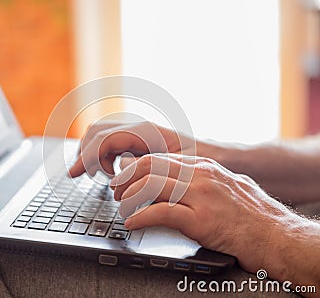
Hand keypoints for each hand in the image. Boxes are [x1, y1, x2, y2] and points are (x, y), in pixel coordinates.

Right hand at [68, 122, 192, 177]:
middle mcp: (137, 127)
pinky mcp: (136, 138)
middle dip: (85, 153)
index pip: (104, 139)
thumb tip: (118, 170)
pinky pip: (110, 142)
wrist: (211, 154)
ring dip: (94, 154)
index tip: (74, 174)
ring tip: (104, 174)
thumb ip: (143, 167)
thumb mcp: (173, 166)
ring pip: (100, 135)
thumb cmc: (198, 160)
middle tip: (80, 175)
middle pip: (96, 131)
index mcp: (144, 131)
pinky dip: (103, 156)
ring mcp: (135, 131)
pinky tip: (112, 170)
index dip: (87, 156)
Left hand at [111, 153, 304, 278]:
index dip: (134, 168)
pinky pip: (161, 213)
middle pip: (150, 167)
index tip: (124, 178)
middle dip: (126, 178)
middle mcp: (200, 175)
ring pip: (151, 185)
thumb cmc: (250, 212)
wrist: (275, 233)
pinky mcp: (201, 219)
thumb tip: (175, 180)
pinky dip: (140, 218)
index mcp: (202, 166)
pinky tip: (133, 223)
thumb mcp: (224, 183)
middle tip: (116, 192)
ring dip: (129, 197)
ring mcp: (201, 195)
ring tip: (121, 207)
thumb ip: (199, 178)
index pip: (158, 158)